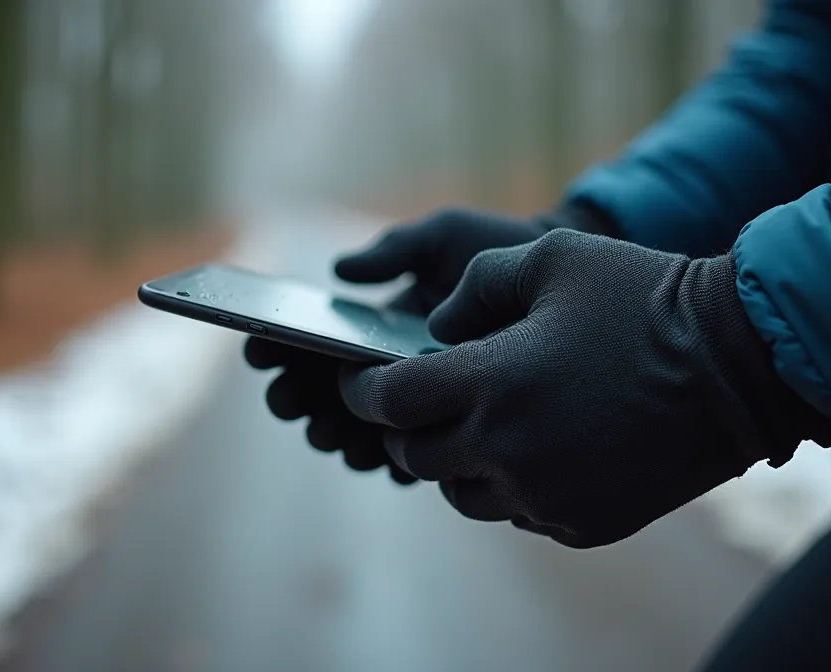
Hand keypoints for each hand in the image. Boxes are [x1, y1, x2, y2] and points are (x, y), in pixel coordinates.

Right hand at [245, 205, 603, 481]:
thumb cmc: (501, 247)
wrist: (569, 282)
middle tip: (289, 400)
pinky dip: (390, 459)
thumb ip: (394, 250)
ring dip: (337, 434)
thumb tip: (340, 272)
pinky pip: (413, 456)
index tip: (261, 351)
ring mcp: (421, 399)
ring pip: (361, 431)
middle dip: (300, 399)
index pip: (316, 341)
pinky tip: (384, 455)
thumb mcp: (445, 237)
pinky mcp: (456, 426)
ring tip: (330, 431)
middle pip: (326, 393)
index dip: (281, 349)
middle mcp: (391, 364)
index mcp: (378, 321)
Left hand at [338, 229, 830, 546]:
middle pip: (417, 457)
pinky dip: (515, 485)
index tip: (362, 381)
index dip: (364, 390)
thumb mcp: (552, 257)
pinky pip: (521, 513)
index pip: (390, 402)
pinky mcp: (583, 525)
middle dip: (408, 427)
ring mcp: (547, 497)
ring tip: (484, 425)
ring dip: (459, 461)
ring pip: (463, 494)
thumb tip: (438, 328)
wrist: (741, 366)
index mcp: (491, 383)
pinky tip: (540, 449)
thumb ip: (475, 286)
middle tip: (420, 403)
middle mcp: (509, 452)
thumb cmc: (642, 297)